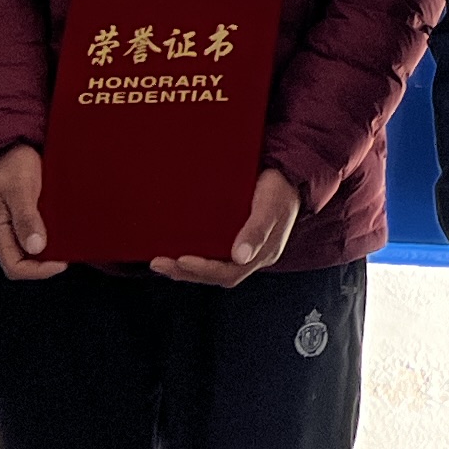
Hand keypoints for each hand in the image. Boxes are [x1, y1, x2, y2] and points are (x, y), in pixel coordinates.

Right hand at [0, 146, 63, 280]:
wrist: (14, 143)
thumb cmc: (12, 163)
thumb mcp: (20, 189)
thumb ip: (26, 218)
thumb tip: (36, 246)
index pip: (14, 266)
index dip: (38, 271)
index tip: (61, 262)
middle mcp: (4, 231)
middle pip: (24, 261)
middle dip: (46, 263)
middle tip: (69, 253)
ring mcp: (15, 224)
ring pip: (33, 249)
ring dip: (51, 250)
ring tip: (70, 242)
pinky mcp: (26, 216)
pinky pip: (38, 234)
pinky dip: (53, 236)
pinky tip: (66, 230)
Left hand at [153, 169, 302, 287]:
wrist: (289, 173)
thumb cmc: (281, 188)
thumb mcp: (270, 207)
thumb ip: (257, 230)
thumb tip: (240, 257)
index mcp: (262, 254)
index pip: (230, 273)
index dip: (204, 270)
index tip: (181, 260)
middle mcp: (251, 256)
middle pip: (217, 275)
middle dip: (186, 273)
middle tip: (160, 263)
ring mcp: (244, 248)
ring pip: (213, 266)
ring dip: (186, 268)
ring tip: (161, 261)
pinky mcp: (236, 237)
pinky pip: (213, 253)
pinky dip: (194, 256)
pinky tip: (178, 250)